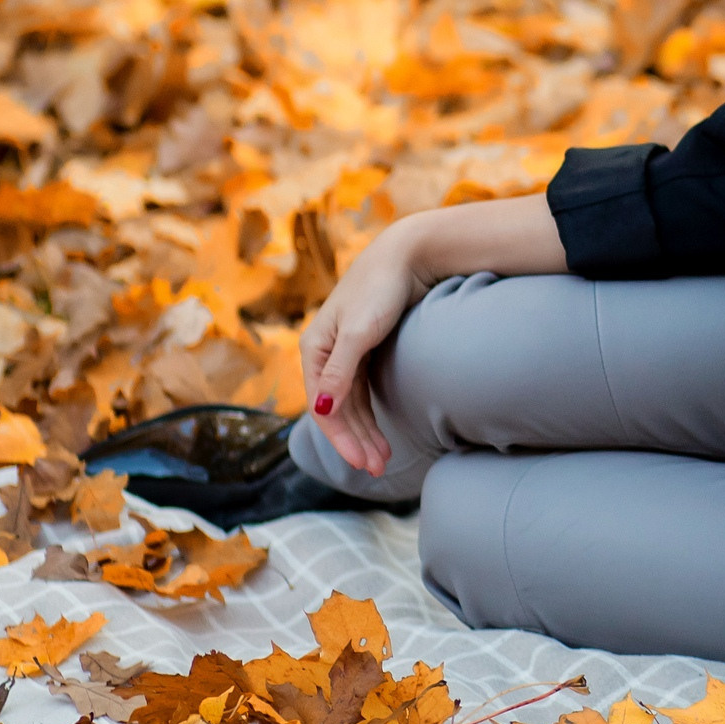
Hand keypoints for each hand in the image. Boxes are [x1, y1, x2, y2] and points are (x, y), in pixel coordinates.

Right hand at [295, 193, 563, 477]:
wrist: (409, 254)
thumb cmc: (381, 288)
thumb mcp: (359, 331)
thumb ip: (340, 371)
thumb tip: (324, 411)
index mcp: (315, 349)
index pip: (324, 406)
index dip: (341, 438)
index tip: (363, 462)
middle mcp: (326, 353)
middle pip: (337, 409)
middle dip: (356, 441)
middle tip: (378, 470)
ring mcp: (347, 352)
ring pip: (351, 403)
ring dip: (365, 432)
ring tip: (384, 460)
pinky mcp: (367, 349)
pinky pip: (363, 391)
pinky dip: (371, 413)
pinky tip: (381, 432)